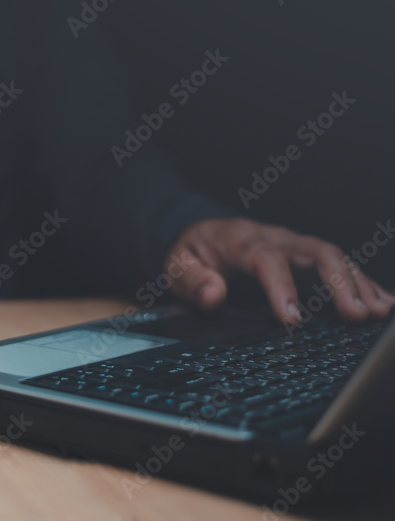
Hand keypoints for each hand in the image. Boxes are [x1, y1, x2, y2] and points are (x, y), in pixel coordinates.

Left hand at [165, 218, 393, 323]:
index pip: (265, 259)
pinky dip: (362, 282)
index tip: (291, 318)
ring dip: (357, 284)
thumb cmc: (191, 253)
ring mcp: (294, 245)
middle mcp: (274, 237)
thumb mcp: (177, 267)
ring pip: (333, 258)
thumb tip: (212, 297)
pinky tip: (383, 301)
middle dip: (338, 282)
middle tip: (355, 314)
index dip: (281, 287)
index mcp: (239, 239)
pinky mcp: (306, 257)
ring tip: (376, 311)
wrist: (199, 233)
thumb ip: (193, 281)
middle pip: (313, 253)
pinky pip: (339, 265)